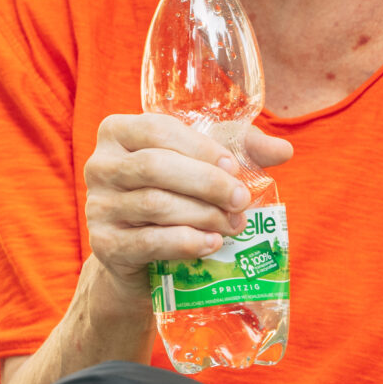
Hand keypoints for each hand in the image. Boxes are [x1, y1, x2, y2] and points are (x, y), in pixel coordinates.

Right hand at [83, 114, 294, 295]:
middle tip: (242, 201)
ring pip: (155, 204)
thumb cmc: (174, 193)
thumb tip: (285, 151)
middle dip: (208, 184)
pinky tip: (211, 244)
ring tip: (233, 224)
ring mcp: (97, 206)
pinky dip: (186, 242)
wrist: (139, 254)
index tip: (234, 168)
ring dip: (203, 215)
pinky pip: (148, 241)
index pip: (158, 129)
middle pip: (156, 167)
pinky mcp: (104, 245)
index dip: (201, 149)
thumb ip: (241, 150)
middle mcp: (100, 165)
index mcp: (118, 132)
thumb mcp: (203, 163)